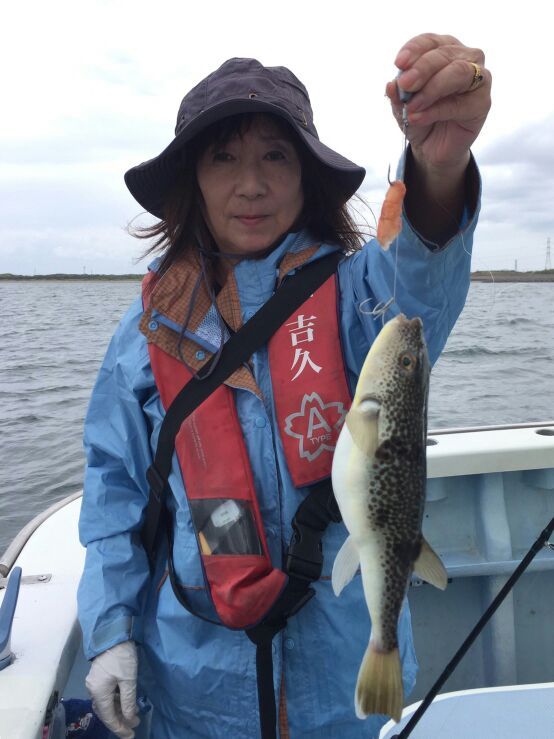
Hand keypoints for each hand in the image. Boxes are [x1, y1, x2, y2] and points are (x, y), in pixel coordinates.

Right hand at [85, 640, 139, 738]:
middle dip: (119, 721)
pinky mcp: (98, 676)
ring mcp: (94, 682)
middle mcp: (92, 690)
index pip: (108, 717)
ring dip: (118, 710)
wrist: (113, 633)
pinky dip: (115, 701)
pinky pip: (105, 694)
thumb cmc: (122, 656)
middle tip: (133, 726)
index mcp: (98, 692)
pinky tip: (125, 701)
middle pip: (105, 711)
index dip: (119, 728)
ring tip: (132, 715)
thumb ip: (128, 701)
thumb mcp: (129, 679)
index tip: (131, 735)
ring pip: (105, 703)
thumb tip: (129, 720)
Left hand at [386, 33, 491, 173]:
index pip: (430, 41)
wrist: (432, 147)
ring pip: (458, 71)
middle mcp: (465, 58)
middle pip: (444, 55)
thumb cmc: (421, 116)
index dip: (414, 49)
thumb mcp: (403, 105)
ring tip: (412, 106)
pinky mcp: (482, 103)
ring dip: (432, 88)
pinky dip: (436, 110)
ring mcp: (478, 78)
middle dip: (422, 69)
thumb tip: (391, 85)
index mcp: (444, 50)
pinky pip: (460, 103)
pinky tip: (418, 118)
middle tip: (405, 85)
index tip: (399, 64)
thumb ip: (398, 94)